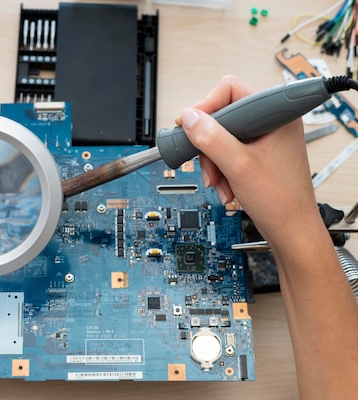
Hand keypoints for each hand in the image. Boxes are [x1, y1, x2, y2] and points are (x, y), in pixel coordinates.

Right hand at [177, 75, 319, 246]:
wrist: (290, 229)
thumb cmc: (281, 200)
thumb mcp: (238, 165)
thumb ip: (211, 138)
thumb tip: (189, 117)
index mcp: (275, 114)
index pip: (230, 90)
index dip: (207, 107)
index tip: (190, 126)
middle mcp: (270, 121)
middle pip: (222, 116)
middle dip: (208, 143)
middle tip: (205, 160)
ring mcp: (263, 138)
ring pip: (220, 136)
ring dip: (212, 160)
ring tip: (218, 181)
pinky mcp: (255, 153)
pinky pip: (226, 151)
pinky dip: (219, 169)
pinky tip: (225, 185)